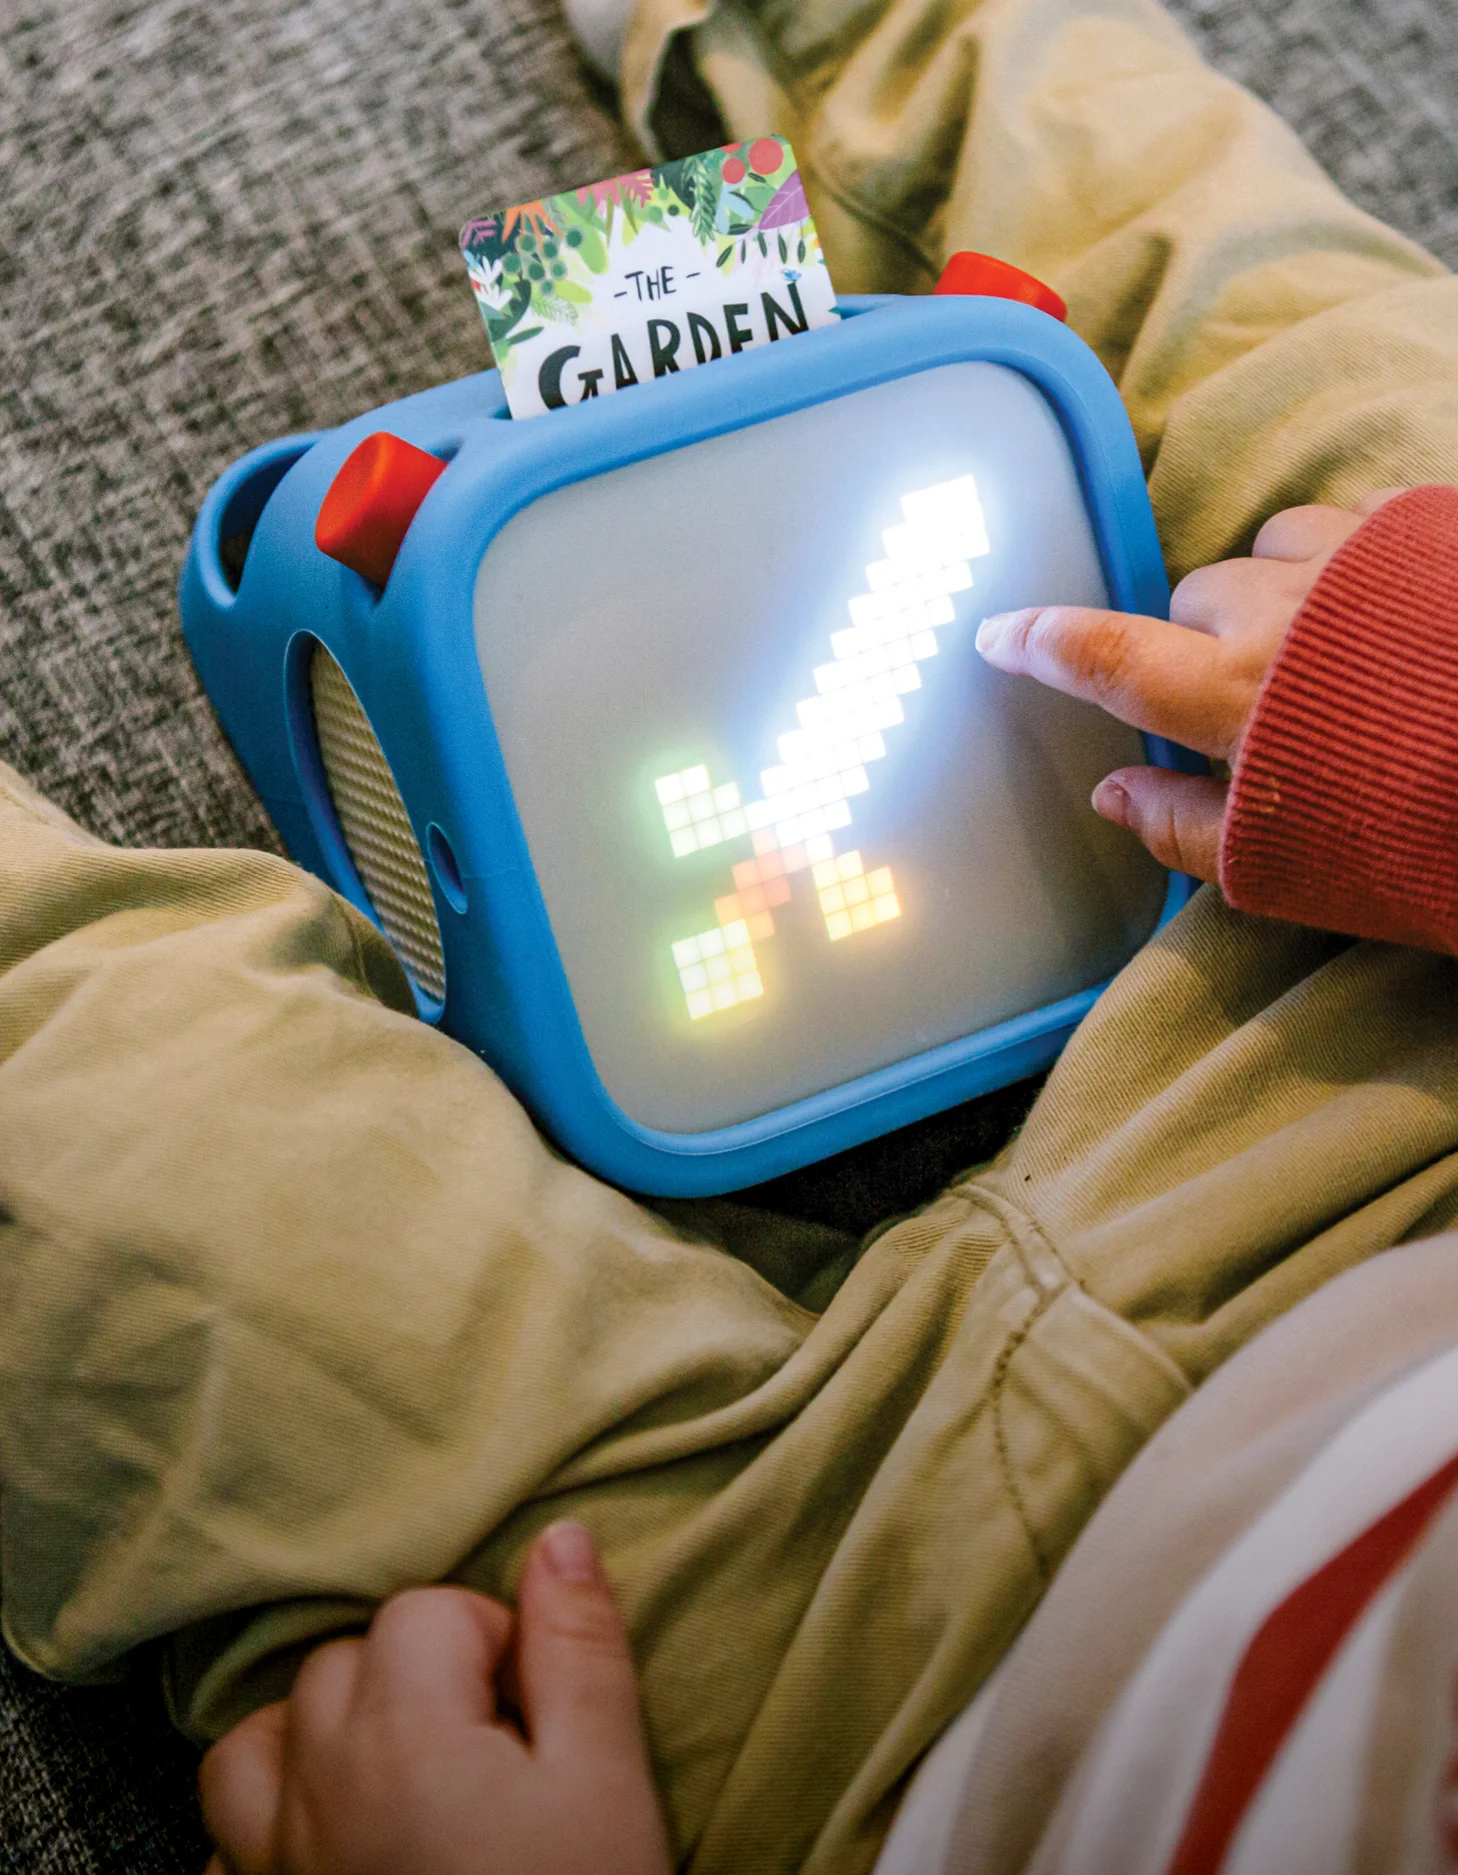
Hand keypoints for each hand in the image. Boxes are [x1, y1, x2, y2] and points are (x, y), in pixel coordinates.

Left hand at [199, 1523, 671, 1874]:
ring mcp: (276, 1864)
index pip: (426, 1611)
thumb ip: (579, 1648)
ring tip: (400, 1772)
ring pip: (259, 1744)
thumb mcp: (607, 1777)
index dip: (497, 1641)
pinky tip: (335, 1846)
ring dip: (320, 1736)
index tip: (541, 1712)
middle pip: (342, 1662)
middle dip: (417, 1676)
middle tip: (493, 1746)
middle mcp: (317, 1786)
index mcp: (403, 1730)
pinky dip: (271, 1825)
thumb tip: (560, 1538)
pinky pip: (229, 1847)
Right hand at [974, 490, 1408, 880]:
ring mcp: (1359, 559)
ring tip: (1318, 648)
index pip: (1105, 657)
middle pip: (1192, 598)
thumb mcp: (1293, 865)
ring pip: (1269, 549)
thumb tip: (1112, 790)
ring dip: (1273, 591)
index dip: (1040, 642)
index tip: (996, 631)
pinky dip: (1342, 564)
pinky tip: (1380, 611)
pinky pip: (1352, 527)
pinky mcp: (1425, 536)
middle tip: (1247, 702)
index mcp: (1234, 693)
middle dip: (1198, 641)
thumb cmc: (1427, 837)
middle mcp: (1281, 609)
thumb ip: (1187, 826)